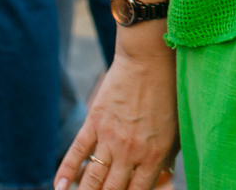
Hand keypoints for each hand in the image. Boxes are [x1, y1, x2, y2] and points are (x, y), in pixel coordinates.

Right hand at [55, 48, 177, 189]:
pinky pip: (76, 153)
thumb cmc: (169, 93)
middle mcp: (130, 151)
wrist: (149, 59)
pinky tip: (59, 188)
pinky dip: (65, 173)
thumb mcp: (176, 129)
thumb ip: (167, 156)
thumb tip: (165, 175)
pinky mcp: (94, 123)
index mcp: (154, 155)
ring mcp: (109, 138)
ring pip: (92, 178)